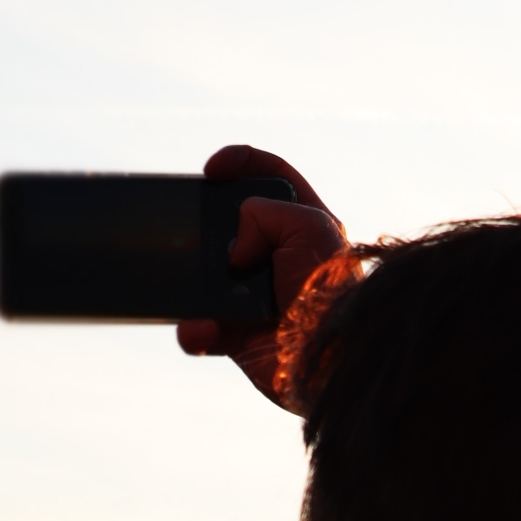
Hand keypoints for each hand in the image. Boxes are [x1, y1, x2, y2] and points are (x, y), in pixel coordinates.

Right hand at [175, 145, 348, 409]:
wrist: (329, 358)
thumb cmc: (329, 289)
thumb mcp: (310, 225)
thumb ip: (266, 212)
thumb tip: (234, 251)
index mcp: (303, 223)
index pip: (268, 176)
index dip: (239, 162)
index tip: (213, 168)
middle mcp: (278, 256)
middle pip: (230, 222)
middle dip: (208, 220)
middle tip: (195, 222)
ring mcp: (254, 295)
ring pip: (207, 274)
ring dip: (194, 277)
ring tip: (191, 278)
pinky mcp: (238, 335)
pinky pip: (200, 326)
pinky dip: (195, 328)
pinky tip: (202, 326)